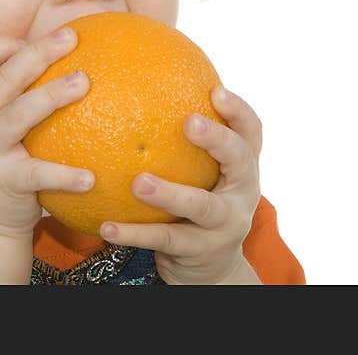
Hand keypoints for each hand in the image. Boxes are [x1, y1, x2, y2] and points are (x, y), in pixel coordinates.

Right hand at [0, 27, 94, 240]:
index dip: (0, 46)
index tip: (29, 41)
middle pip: (1, 80)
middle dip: (36, 54)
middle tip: (71, 38)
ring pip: (17, 115)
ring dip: (51, 95)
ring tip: (84, 82)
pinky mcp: (4, 182)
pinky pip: (38, 173)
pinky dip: (65, 174)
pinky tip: (91, 176)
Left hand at [99, 86, 262, 284]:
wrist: (214, 268)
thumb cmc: (198, 202)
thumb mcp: (202, 173)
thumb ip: (180, 142)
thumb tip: (134, 90)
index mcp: (242, 167)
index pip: (251, 133)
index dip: (239, 111)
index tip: (216, 90)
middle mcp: (242, 193)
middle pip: (239, 161)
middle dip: (217, 139)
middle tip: (189, 122)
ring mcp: (226, 224)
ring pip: (201, 206)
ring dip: (170, 193)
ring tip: (138, 183)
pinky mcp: (202, 251)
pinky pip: (165, 240)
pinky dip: (134, 233)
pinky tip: (106, 226)